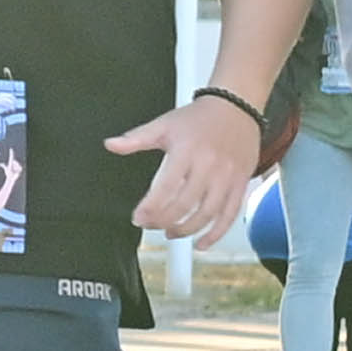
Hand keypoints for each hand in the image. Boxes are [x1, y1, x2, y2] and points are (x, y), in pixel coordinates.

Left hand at [118, 86, 269, 238]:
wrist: (236, 107)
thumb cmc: (198, 118)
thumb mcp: (164, 124)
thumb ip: (136, 138)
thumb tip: (111, 144)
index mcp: (187, 151)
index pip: (166, 187)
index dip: (150, 208)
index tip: (138, 218)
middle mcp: (209, 166)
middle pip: (185, 205)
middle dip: (163, 220)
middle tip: (150, 225)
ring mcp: (227, 177)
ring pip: (207, 214)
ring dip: (186, 230)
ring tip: (170, 233)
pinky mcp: (240, 184)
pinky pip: (229, 216)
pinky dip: (215, 234)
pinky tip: (201, 243)